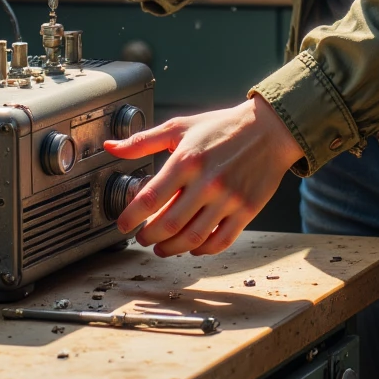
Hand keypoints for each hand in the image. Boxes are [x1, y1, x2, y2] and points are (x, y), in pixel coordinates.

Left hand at [104, 95, 303, 256]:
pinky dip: (203, 251)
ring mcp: (229, 199)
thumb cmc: (221, 127)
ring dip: (171, 249)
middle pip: (169, 224)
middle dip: (148, 237)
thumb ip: (143, 141)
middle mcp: (207, 181)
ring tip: (162, 248)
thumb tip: (110, 147)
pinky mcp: (247, 210)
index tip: (123, 225)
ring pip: (193, 238)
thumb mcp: (179, 127)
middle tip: (142, 238)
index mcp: (187, 160)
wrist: (268, 129)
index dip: (131, 217)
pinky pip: (221, 241)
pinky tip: (192, 247)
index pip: (151, 198)